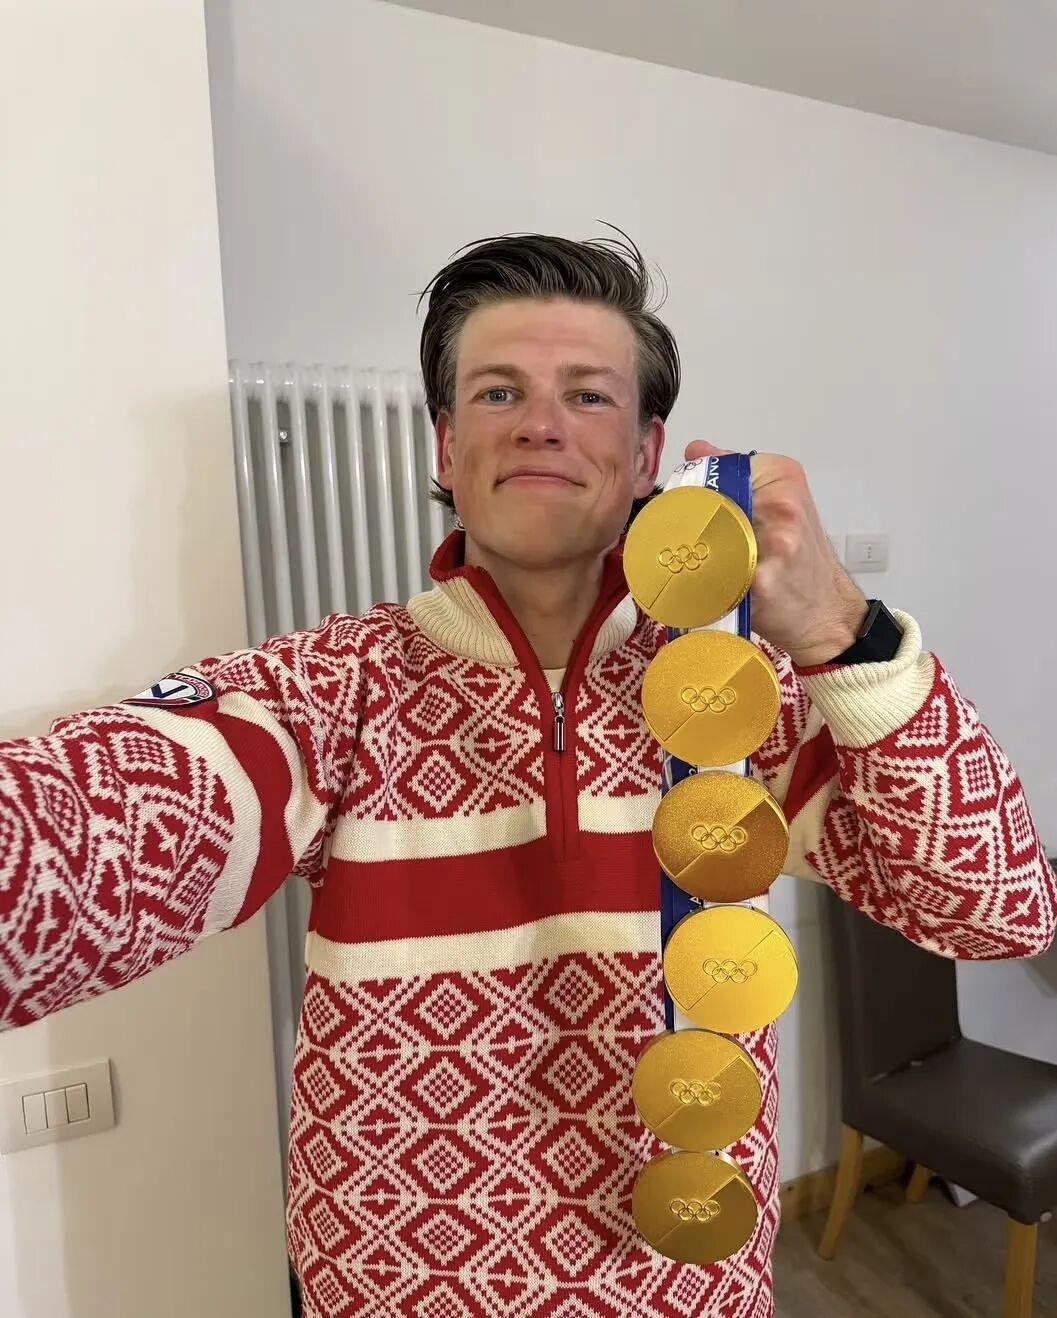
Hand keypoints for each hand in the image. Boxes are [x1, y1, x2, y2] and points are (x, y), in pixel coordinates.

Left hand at [684, 440, 868, 666]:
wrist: (826, 610)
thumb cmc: (798, 560)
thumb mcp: (778, 503)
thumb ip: (736, 476)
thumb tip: (696, 450)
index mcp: (783, 476)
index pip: (715, 471)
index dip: (698, 495)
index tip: (696, 514)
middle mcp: (782, 503)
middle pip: (707, 504)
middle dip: (694, 527)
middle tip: (696, 547)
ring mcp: (775, 541)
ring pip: (707, 540)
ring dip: (697, 556)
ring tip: (706, 568)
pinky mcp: (761, 579)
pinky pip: (714, 576)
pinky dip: (705, 584)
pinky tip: (712, 589)